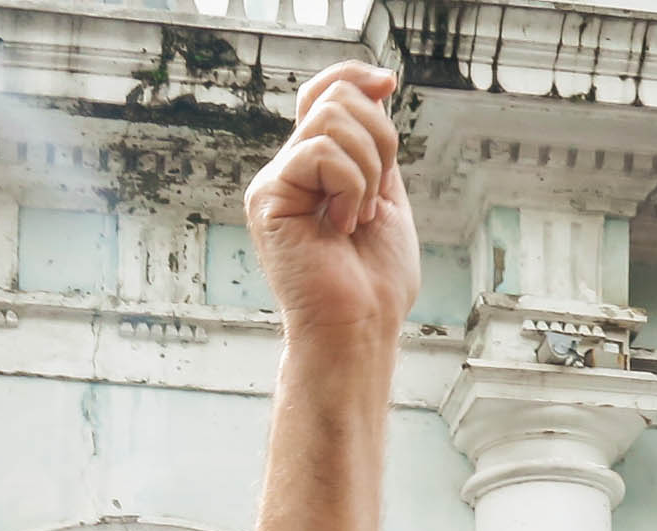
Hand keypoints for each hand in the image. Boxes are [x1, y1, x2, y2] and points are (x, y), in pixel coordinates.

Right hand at [244, 62, 419, 341]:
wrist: (360, 328)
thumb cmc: (375, 279)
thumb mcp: (386, 192)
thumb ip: (376, 143)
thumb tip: (379, 83)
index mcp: (316, 167)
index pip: (324, 92)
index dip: (355, 77)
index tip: (389, 84)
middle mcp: (289, 169)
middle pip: (336, 97)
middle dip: (379, 138)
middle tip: (376, 196)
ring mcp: (274, 182)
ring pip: (332, 119)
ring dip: (367, 171)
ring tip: (358, 218)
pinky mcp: (266, 197)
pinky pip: (320, 153)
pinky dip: (349, 187)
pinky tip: (341, 227)